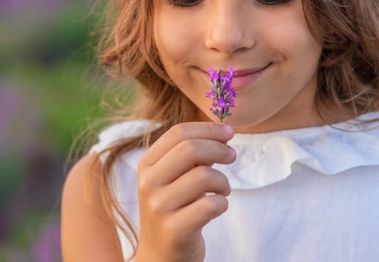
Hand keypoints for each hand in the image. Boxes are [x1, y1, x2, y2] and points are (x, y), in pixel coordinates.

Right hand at [134, 122, 235, 261]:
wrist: (161, 255)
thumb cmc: (174, 209)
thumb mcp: (173, 178)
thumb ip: (190, 155)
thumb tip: (223, 132)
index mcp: (146, 165)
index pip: (178, 133)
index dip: (208, 129)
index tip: (229, 133)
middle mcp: (148, 183)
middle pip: (190, 149)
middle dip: (219, 149)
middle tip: (231, 156)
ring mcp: (159, 207)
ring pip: (204, 176)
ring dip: (223, 181)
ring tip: (223, 190)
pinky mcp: (175, 229)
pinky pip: (211, 205)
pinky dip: (222, 203)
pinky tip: (217, 207)